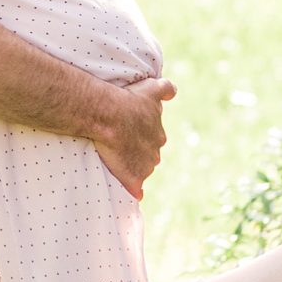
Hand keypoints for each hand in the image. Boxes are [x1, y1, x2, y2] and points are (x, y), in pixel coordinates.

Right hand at [91, 75, 176, 199]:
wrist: (109, 114)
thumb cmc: (128, 100)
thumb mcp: (150, 88)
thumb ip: (165, 89)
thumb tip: (173, 92)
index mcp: (158, 135)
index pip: (152, 139)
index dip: (139, 136)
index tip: (127, 132)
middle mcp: (155, 153)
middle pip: (148, 156)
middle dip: (137, 153)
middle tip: (119, 145)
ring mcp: (145, 167)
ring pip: (141, 171)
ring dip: (132, 168)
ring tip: (115, 161)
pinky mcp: (133, 179)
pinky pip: (136, 190)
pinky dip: (134, 191)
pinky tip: (132, 194)